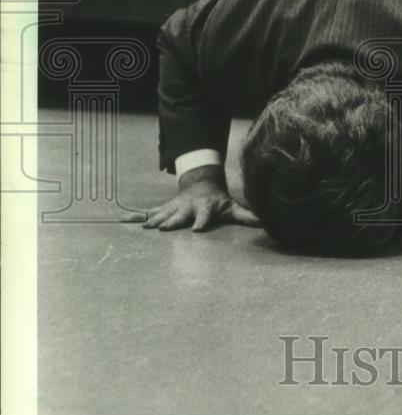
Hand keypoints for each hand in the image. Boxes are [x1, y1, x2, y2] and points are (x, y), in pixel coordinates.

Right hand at [125, 165, 260, 231]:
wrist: (201, 185)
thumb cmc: (219, 201)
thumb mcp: (232, 207)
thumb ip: (246, 216)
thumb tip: (265, 222)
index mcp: (205, 208)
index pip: (204, 215)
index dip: (202, 221)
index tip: (197, 230)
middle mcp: (187, 207)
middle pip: (179, 215)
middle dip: (171, 222)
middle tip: (162, 229)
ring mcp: (174, 207)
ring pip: (162, 214)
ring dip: (152, 221)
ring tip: (142, 227)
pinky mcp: (164, 209)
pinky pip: (148, 213)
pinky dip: (136, 216)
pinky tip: (122, 220)